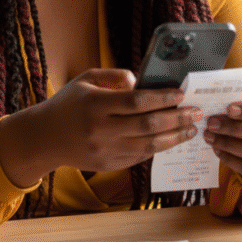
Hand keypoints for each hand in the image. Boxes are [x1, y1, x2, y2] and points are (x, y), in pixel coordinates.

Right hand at [0, 68, 201, 187]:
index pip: (136, 102)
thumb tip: (141, 83)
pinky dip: (158, 148)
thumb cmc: (68, 103)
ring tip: (191, 129)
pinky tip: (172, 139)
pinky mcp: (109, 165)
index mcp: (95, 105)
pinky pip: (140, 157)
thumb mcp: (86, 79)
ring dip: (174, 137)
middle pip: (147, 126)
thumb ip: (114, 76)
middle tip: (196, 112)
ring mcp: (105, 151)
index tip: (181, 94)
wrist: (45, 138)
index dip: (162, 98)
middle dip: (176, 118)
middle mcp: (101, 130)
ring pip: (149, 146)